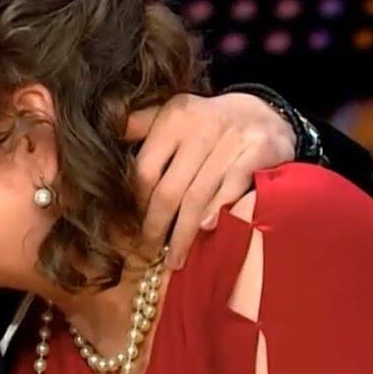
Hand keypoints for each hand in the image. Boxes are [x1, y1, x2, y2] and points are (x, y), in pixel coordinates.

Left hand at [125, 93, 295, 267]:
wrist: (266, 113)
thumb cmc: (209, 124)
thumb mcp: (174, 115)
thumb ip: (141, 127)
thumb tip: (106, 140)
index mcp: (174, 118)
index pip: (145, 169)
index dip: (136, 204)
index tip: (130, 229)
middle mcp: (200, 127)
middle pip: (169, 189)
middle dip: (155, 227)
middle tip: (147, 253)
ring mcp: (231, 139)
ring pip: (198, 195)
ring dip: (184, 233)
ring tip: (174, 259)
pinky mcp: (259, 151)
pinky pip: (232, 188)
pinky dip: (219, 210)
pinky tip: (208, 230)